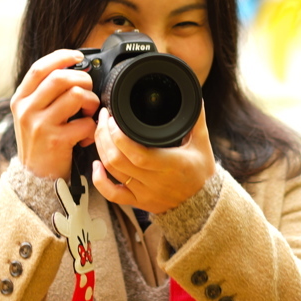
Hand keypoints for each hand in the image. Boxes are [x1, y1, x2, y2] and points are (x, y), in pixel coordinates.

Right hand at [11, 49, 100, 179]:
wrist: (35, 178)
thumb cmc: (40, 142)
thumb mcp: (32, 114)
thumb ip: (45, 93)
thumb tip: (73, 69)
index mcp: (21, 99)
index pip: (40, 68)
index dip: (61, 57)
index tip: (78, 57)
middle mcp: (27, 109)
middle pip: (60, 77)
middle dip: (83, 80)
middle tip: (88, 92)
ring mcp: (40, 125)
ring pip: (76, 95)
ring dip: (90, 102)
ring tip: (87, 113)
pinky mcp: (55, 141)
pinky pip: (85, 123)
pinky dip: (91, 128)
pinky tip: (84, 136)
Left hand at [91, 103, 214, 213]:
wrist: (203, 204)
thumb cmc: (202, 173)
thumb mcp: (202, 143)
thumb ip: (196, 119)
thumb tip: (194, 95)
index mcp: (170, 165)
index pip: (137, 154)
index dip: (119, 137)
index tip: (113, 118)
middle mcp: (155, 181)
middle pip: (118, 160)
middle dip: (104, 136)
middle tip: (104, 118)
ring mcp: (144, 193)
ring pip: (112, 172)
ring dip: (101, 149)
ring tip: (100, 132)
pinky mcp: (137, 202)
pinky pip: (112, 195)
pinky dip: (99, 180)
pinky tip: (96, 165)